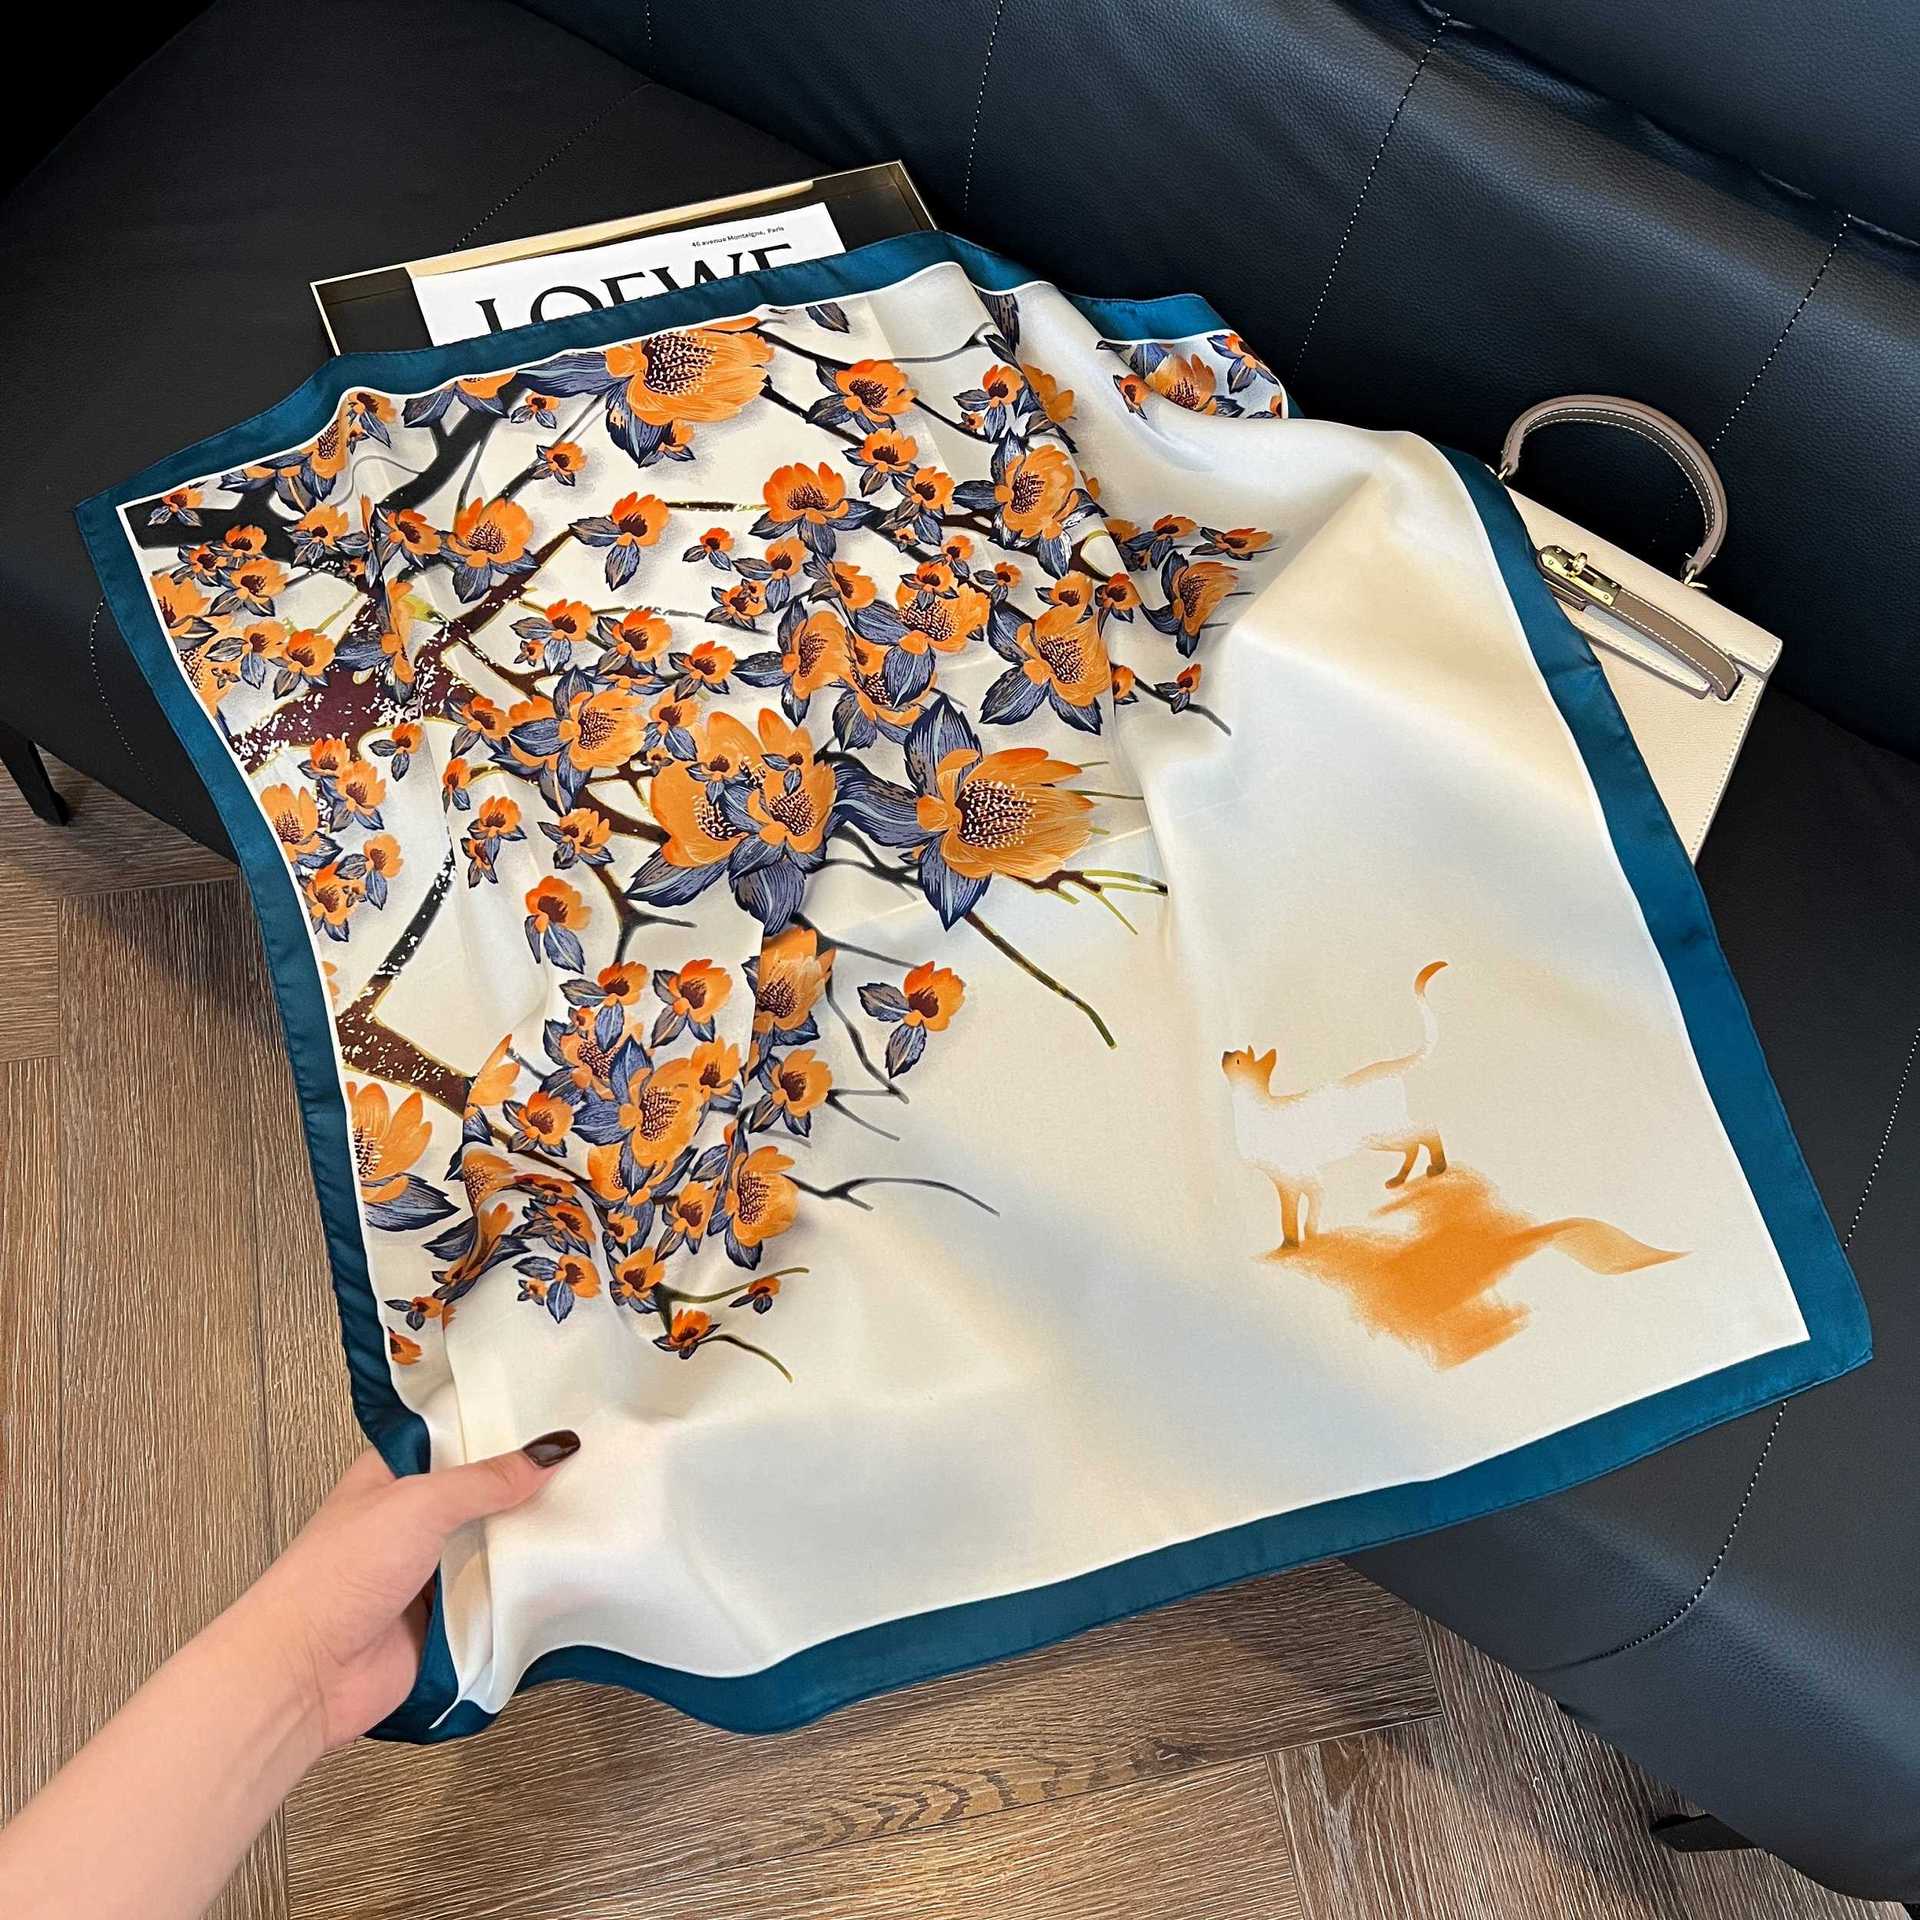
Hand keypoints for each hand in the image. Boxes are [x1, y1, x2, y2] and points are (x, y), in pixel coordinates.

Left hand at [230, 1431, 581, 1754]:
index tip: (557, 1418)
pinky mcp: (446, 1619)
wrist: (306, 1675)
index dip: (503, 1429)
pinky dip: (521, 1592)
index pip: (459, 1439)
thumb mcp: (418, 1505)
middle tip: (587, 1468)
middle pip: (485, 1495)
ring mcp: (430, 1572)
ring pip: (495, 1547)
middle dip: (526, 1489)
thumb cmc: (334, 1578)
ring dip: (526, 1544)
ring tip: (587, 1517)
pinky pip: (497, 1598)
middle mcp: (412, 1521)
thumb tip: (547, 1453)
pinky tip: (560, 1575)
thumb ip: (486, 1479)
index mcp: (394, 1476)